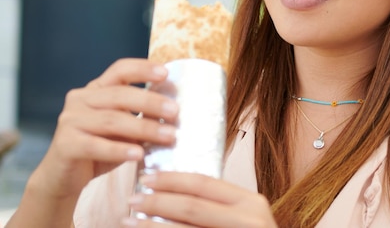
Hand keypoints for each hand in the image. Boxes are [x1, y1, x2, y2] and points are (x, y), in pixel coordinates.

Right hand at [29, 58, 179, 199]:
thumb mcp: (123, 129)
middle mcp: (80, 100)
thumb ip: (141, 117)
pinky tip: (138, 154)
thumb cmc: (100, 148)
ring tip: (168, 136)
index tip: (165, 73)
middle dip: (151, 102)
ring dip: (143, 128)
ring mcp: (70, 121)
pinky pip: (96, 145)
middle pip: (120, 95)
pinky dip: (119, 150)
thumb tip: (175, 114)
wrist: (64, 178)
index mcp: (96, 89)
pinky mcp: (65, 145)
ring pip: (112, 120)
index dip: (142, 69)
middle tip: (175, 112)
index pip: (119, 70)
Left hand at [124, 171, 277, 227]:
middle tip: (132, 198)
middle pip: (191, 205)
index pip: (204, 183)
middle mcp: (247, 220)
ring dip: (151, 226)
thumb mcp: (245, 218)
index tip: (147, 177)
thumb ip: (221, 205)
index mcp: (251, 203)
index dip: (172, 179)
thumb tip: (176, 191)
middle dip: (156, 201)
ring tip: (128, 220)